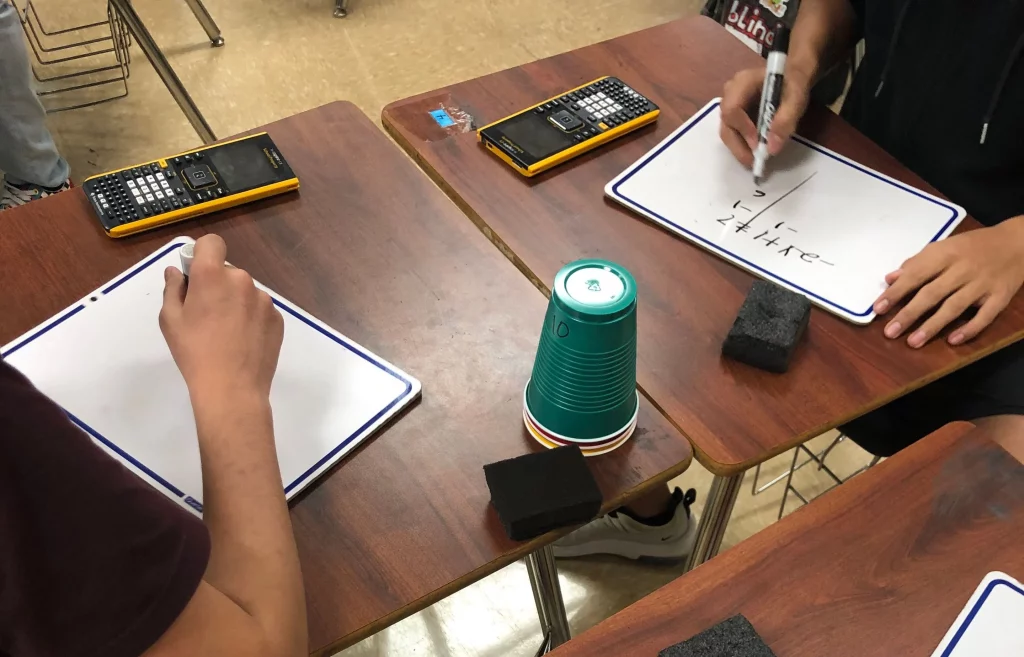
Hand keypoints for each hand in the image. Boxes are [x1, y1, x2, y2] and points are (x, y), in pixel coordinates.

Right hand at [160, 234, 283, 399]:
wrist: (232, 387)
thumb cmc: (194, 352)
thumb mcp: (170, 320)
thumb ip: (173, 289)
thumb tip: (176, 271)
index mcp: (212, 275)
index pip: (212, 243)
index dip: (203, 253)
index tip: (197, 274)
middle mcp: (242, 280)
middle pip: (228, 272)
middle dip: (217, 285)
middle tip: (206, 315)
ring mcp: (263, 299)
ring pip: (245, 291)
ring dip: (236, 302)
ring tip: (226, 333)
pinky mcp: (277, 317)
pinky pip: (260, 309)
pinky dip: (251, 318)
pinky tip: (243, 341)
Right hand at [719, 66, 812, 166]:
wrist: (791, 77)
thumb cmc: (793, 84)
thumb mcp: (796, 98)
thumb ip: (785, 121)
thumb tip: (772, 149)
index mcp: (743, 83)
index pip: (732, 108)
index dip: (743, 129)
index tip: (758, 145)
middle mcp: (730, 94)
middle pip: (726, 124)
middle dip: (738, 145)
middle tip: (753, 162)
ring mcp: (729, 105)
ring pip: (727, 131)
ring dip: (739, 148)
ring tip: (755, 159)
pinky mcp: (734, 116)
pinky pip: (732, 133)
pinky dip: (742, 145)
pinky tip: (755, 152)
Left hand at [874, 217, 1023, 347]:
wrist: (1017, 242)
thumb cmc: (973, 246)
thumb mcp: (943, 247)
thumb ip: (917, 263)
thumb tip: (890, 279)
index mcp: (945, 254)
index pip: (915, 275)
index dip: (896, 293)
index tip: (877, 309)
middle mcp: (962, 270)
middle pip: (932, 294)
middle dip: (909, 314)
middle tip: (890, 332)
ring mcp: (982, 284)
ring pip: (954, 307)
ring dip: (932, 326)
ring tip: (912, 342)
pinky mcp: (1000, 296)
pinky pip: (985, 316)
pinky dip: (970, 329)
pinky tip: (952, 340)